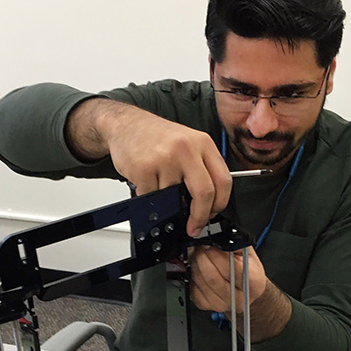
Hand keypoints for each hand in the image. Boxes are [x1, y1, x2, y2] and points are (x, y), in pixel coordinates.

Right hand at [66, 99, 231, 236]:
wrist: (126, 124)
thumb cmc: (157, 137)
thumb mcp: (189, 143)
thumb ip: (202, 169)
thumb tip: (209, 204)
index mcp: (203, 143)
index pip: (223, 180)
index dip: (220, 204)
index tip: (212, 214)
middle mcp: (186, 148)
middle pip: (204, 193)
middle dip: (200, 216)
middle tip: (194, 226)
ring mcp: (165, 158)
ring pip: (174, 197)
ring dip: (167, 199)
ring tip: (160, 183)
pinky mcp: (144, 168)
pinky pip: (153, 197)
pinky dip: (150, 196)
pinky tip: (148, 181)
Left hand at [190, 246, 266, 313]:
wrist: (245, 289)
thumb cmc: (247, 271)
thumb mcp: (248, 253)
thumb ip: (236, 245)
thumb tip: (219, 238)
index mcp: (254, 284)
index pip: (233, 269)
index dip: (218, 254)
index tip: (211, 244)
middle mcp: (238, 299)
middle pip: (213, 277)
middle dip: (203, 256)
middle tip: (201, 246)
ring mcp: (221, 304)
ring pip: (200, 281)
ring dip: (195, 264)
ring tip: (199, 255)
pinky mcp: (206, 305)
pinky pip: (192, 287)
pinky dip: (192, 275)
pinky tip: (199, 269)